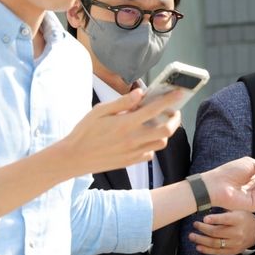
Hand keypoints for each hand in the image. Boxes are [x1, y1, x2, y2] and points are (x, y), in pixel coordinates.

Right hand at [64, 89, 181, 174]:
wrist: (74, 157)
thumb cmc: (85, 131)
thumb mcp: (99, 111)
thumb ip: (122, 102)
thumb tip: (140, 93)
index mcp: (126, 123)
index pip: (155, 109)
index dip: (170, 100)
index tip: (180, 93)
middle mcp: (133, 139)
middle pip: (167, 130)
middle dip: (175, 119)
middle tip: (172, 112)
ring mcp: (134, 152)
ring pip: (161, 143)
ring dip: (164, 132)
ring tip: (158, 124)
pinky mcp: (131, 161)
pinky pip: (150, 153)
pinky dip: (152, 145)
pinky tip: (144, 138)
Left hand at [189, 210, 254, 254]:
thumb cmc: (244, 217)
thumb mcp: (238, 210)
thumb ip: (225, 210)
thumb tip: (207, 205)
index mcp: (239, 220)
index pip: (225, 219)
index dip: (214, 219)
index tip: (204, 218)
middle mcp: (238, 232)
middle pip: (217, 232)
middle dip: (203, 228)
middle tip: (195, 224)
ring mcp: (235, 243)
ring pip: (215, 243)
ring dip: (201, 240)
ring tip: (192, 236)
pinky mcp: (233, 251)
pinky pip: (218, 252)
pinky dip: (207, 250)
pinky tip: (198, 247)